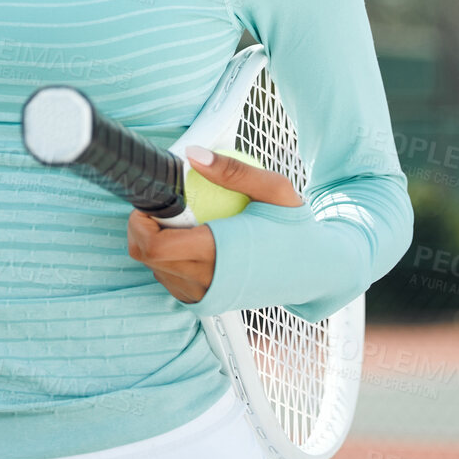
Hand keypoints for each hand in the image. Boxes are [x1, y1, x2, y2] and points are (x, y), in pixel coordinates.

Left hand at [125, 146, 303, 304]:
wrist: (317, 270)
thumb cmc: (296, 228)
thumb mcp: (274, 189)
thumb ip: (232, 170)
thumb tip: (192, 154)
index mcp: (218, 253)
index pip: (154, 246)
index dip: (140, 222)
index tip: (152, 201)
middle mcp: (205, 281)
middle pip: (146, 256)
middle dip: (144, 227)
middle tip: (167, 206)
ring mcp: (204, 296)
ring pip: (154, 269)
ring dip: (156, 244)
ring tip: (183, 223)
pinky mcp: (205, 303)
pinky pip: (169, 280)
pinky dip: (169, 260)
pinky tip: (191, 242)